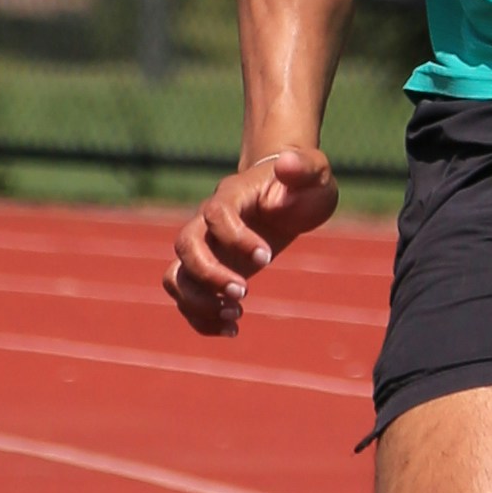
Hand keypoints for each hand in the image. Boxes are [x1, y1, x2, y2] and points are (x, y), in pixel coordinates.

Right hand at [165, 140, 338, 336]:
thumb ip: (304, 168)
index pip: (216, 213)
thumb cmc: (303, 185)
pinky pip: (186, 297)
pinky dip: (201, 318)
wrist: (287, 196)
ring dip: (198, 303)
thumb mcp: (315, 174)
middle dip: (209, 275)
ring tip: (236, 317)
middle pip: (185, 245)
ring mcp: (206, 248)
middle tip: (244, 293)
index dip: (235, 237)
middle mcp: (209, 222)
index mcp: (233, 195)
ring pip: (176, 276)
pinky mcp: (209, 271)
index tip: (267, 257)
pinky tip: (232, 329)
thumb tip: (286, 163)